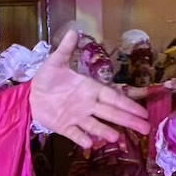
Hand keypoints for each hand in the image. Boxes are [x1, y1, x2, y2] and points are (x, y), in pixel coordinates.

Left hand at [29, 30, 148, 146]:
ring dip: (105, 131)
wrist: (30, 94)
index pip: (112, 97)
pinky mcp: (64, 127)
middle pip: (111, 113)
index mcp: (90, 89)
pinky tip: (89, 144)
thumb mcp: (56, 62)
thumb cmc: (47, 78)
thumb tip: (73, 31)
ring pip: (95, 125)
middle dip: (128, 120)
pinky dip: (81, 139)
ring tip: (115, 138)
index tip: (143, 112)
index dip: (127, 104)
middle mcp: (88, 105)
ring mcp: (77, 117)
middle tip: (145, 128)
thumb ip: (66, 49)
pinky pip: (75, 134)